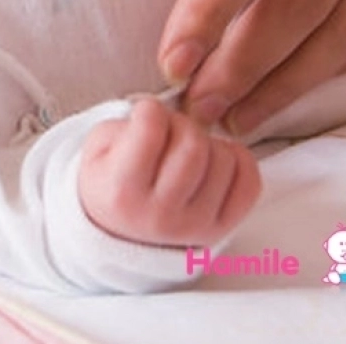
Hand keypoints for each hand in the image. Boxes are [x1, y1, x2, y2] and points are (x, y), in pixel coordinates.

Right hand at [78, 98, 259, 247]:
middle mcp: (161, 214)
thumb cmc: (110, 186)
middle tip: (170, 131)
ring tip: (186, 151)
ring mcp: (195, 224)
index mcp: (123, 192)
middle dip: (182, 124)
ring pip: (224, 159)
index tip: (146, 114)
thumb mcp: (95, 152)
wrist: (120, 236)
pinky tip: (214, 161)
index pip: (151, 129)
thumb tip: (165, 112)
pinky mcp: (222, 228)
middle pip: (193, 144)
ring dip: (208, 143)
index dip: (149, 110)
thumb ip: (123, 125)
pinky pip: (249, 182)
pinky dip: (237, 161)